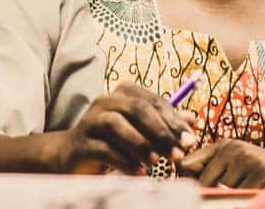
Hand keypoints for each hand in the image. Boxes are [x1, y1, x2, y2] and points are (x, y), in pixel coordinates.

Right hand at [52, 82, 196, 173]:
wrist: (71, 154)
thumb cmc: (112, 139)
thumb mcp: (140, 129)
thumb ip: (164, 122)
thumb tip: (193, 121)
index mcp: (123, 93)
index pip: (154, 101)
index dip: (174, 121)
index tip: (190, 140)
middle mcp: (106, 101)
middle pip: (138, 110)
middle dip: (161, 132)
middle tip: (178, 153)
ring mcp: (90, 120)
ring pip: (117, 125)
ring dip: (141, 144)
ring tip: (156, 162)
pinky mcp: (81, 142)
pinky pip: (104, 149)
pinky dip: (124, 162)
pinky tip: (139, 172)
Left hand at [179, 139, 264, 187]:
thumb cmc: (262, 175)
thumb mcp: (236, 166)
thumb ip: (212, 169)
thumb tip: (183, 174)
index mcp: (224, 146)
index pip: (189, 162)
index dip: (188, 178)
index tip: (197, 188)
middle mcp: (232, 147)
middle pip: (202, 181)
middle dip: (212, 191)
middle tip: (235, 187)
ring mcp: (245, 158)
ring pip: (220, 190)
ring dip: (233, 195)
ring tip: (250, 186)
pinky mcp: (256, 170)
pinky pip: (238, 195)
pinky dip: (246, 197)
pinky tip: (258, 187)